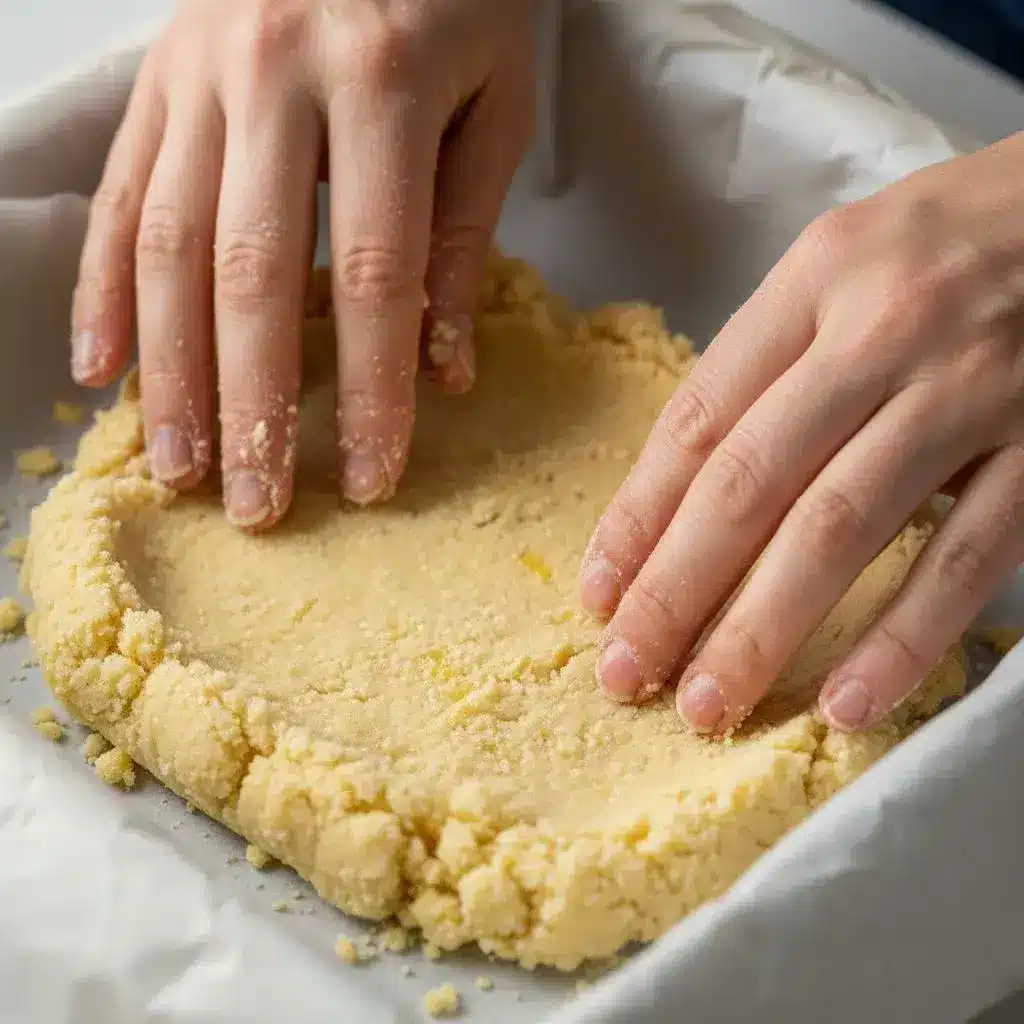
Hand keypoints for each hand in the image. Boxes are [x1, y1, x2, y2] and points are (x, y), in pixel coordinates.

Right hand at [71, 0, 535, 527]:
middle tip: (257, 506)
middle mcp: (272, 78)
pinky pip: (117, 196)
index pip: (371, 275)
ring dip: (169, 372)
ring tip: (182, 467)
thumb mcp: (494, 107)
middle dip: (254, 404)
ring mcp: (198, 76)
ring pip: (167, 247)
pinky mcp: (156, 79)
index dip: (369, 389)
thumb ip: (465, 238)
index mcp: (379, 85)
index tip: (368, 477)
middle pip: (252, 275)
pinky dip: (101, 289)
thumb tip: (445, 371)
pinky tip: (99, 370)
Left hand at [581, 132, 1023, 733]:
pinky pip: (965, 558)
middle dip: (676, 591)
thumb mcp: (851, 260)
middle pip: (749, 483)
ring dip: (762, 629)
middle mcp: (881, 332)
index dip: (638, 517)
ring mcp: (969, 391)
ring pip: (839, 527)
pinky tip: (847, 702)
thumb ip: (774, 358)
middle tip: (626, 674)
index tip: (600, 595)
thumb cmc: (962, 238)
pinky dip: (902, 637)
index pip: (699, 419)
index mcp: (816, 280)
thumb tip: (689, 483)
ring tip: (706, 706)